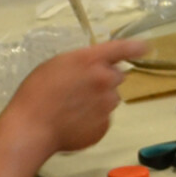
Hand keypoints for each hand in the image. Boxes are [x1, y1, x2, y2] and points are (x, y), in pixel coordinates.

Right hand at [2, 39, 146, 152]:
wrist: (30, 128)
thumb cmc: (36, 93)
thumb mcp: (56, 65)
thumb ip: (81, 62)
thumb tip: (95, 66)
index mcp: (91, 61)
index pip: (122, 49)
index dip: (135, 47)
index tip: (144, 47)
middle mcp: (105, 81)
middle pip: (116, 77)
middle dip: (105, 80)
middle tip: (82, 88)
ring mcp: (107, 106)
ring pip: (110, 99)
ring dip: (99, 100)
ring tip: (74, 108)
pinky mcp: (104, 126)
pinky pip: (103, 119)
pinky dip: (93, 120)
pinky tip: (74, 122)